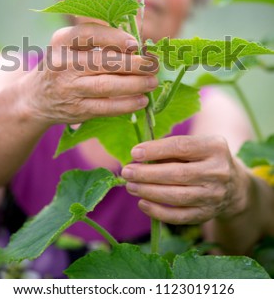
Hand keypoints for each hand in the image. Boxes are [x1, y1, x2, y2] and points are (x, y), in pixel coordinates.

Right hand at [21, 23, 157, 125]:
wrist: (36, 97)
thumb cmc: (64, 64)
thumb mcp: (70, 45)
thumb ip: (99, 41)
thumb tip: (139, 46)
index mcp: (61, 41)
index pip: (90, 34)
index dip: (115, 38)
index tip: (136, 44)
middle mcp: (62, 63)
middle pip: (103, 62)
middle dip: (133, 64)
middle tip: (153, 65)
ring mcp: (68, 88)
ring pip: (106, 86)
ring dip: (134, 84)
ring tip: (152, 82)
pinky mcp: (75, 109)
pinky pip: (105, 108)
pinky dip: (126, 105)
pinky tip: (142, 100)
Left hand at [121, 135, 249, 224]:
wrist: (234, 185)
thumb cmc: (204, 158)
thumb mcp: (196, 145)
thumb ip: (171, 149)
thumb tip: (139, 156)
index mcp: (215, 147)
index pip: (182, 147)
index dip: (156, 150)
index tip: (135, 152)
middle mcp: (218, 171)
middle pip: (178, 173)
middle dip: (148, 174)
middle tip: (127, 172)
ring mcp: (214, 195)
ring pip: (178, 196)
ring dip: (149, 191)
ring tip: (130, 186)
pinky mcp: (208, 214)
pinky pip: (180, 216)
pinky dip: (159, 212)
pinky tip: (143, 203)